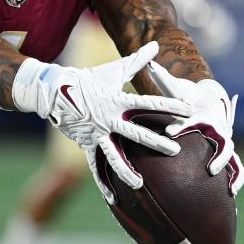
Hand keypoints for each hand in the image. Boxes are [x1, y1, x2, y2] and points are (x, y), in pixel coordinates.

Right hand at [17, 41, 192, 203]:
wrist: (55, 91)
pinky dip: (103, 183)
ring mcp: (97, 133)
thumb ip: (137, 60)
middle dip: (156, 142)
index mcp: (118, 101)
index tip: (188, 110)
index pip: (148, 103)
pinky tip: (113, 199)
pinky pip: (96, 166)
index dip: (169, 105)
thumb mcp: (114, 70)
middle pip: (136, 132)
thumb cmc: (88, 79)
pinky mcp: (86, 144)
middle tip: (175, 150)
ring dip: (126, 169)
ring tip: (140, 184)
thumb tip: (156, 44)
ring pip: (113, 154)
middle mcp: (109, 119)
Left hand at [147, 62, 243, 195]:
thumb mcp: (176, 87)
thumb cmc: (187, 95)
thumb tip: (150, 63)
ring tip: (229, 188)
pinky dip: (237, 178)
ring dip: (231, 171)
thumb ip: (164, 79)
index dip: (182, 126)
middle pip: (221, 142)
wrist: (207, 98)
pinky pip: (236, 166)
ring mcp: (224, 139)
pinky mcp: (226, 149)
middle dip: (217, 155)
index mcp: (202, 115)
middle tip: (209, 169)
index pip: (192, 121)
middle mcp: (217, 128)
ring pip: (233, 157)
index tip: (169, 132)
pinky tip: (232, 194)